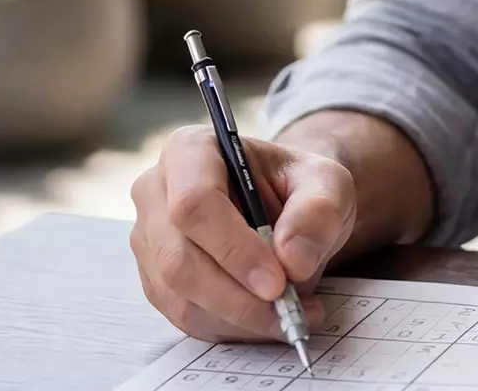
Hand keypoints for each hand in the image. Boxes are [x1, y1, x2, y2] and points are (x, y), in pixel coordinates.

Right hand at [130, 124, 355, 341]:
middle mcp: (156, 193)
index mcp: (190, 150)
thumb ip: (318, 211)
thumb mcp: (327, 183)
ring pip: (179, 296)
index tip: (278, 281)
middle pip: (179, 258)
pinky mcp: (157, 280)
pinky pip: (185, 316)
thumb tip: (293, 259)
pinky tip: (267, 320)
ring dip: (238, 318)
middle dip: (237, 296)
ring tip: (290, 315)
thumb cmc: (299, 186)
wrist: (287, 206)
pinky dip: (230, 327)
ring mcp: (150, 240)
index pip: (194, 203)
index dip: (233, 248)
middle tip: (288, 310)